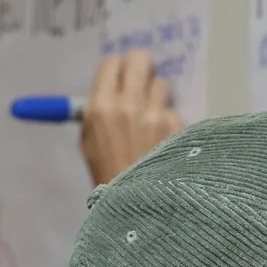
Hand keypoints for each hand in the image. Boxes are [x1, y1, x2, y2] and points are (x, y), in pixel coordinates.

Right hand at [79, 49, 181, 186]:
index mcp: (100, 107)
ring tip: (152, 123)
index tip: (120, 79)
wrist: (135, 208)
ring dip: (158, 98)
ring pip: (162, 84)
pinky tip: (164, 143)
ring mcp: (156, 115)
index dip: (116, 70)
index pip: (111, 62)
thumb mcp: (88, 141)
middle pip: (140, 59)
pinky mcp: (177, 127)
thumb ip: (98, 109)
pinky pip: (174, 111)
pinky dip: (170, 124)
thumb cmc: (107, 175)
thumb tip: (111, 85)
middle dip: (141, 69)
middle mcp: (128, 104)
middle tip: (142, 84)